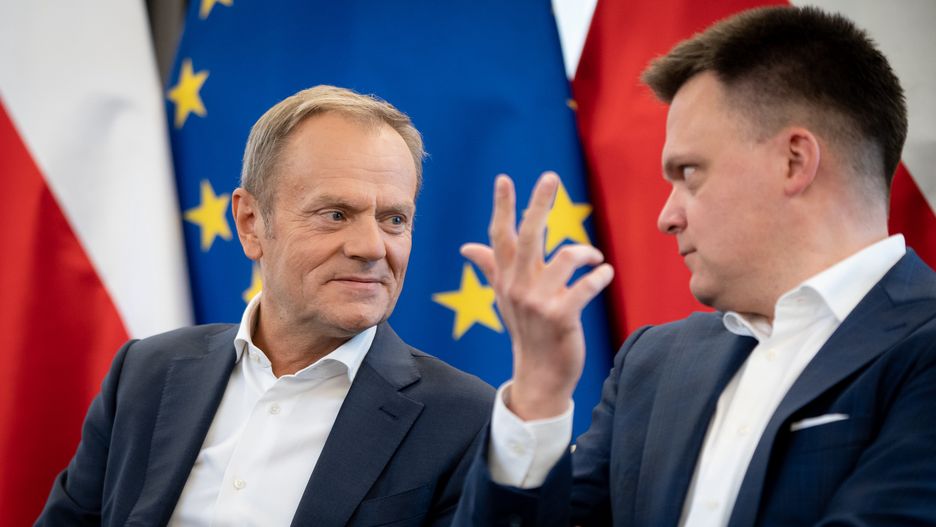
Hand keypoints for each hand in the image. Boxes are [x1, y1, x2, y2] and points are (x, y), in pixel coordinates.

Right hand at [461, 172, 613, 419]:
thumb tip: (466, 247)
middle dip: (538, 204)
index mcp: (507, 278)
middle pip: (528, 236)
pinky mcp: (560, 318)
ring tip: (593, 257)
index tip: (503, 178)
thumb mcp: (505, 297)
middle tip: (550, 177)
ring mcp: (538, 303)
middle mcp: (518, 286)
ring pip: (564, 258)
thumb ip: (490, 267)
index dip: (503, 207)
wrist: (540, 373)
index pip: (501, 236)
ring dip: (585, 252)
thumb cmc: (526, 330)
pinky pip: (584, 288)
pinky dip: (599, 276)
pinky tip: (604, 273)